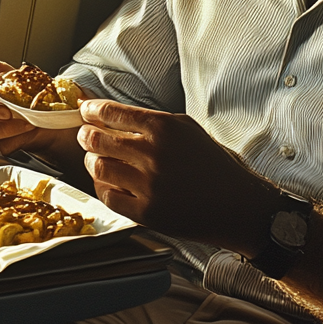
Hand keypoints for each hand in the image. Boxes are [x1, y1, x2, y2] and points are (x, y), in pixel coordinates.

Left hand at [76, 100, 279, 254]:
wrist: (236, 204)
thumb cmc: (213, 164)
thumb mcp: (187, 129)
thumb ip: (151, 122)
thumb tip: (112, 115)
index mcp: (165, 127)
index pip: (113, 112)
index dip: (91, 110)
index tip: (86, 111)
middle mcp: (154, 154)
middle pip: (98, 140)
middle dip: (86, 135)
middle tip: (85, 136)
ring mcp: (149, 185)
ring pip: (98, 168)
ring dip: (91, 161)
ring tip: (96, 159)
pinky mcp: (147, 213)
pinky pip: (108, 196)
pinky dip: (102, 187)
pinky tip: (108, 182)